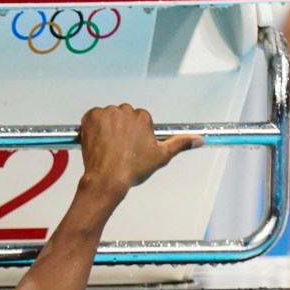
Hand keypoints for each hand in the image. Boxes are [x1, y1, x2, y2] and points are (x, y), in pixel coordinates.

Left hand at [77, 104, 202, 201]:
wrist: (107, 178)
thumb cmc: (132, 169)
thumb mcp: (161, 157)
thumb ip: (180, 144)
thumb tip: (198, 140)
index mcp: (143, 117)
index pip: (138, 120)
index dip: (133, 134)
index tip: (130, 146)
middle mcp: (126, 111)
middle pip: (123, 116)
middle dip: (120, 129)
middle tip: (118, 148)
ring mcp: (107, 113)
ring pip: (107, 116)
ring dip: (106, 127)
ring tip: (107, 147)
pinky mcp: (91, 117)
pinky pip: (92, 117)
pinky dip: (92, 127)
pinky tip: (97, 142)